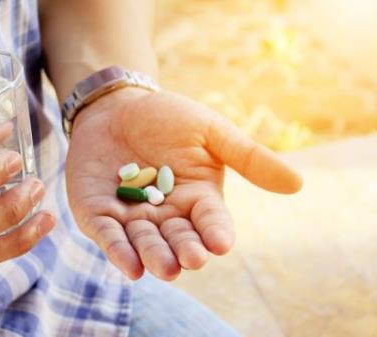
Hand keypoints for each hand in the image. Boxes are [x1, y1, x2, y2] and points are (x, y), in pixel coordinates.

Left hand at [66, 88, 301, 280]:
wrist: (114, 107)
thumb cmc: (165, 118)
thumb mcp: (209, 132)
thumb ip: (248, 157)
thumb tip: (297, 184)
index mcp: (198, 199)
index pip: (211, 222)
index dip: (216, 232)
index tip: (221, 243)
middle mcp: (167, 216)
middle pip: (179, 239)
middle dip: (185, 250)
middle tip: (192, 259)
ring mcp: (132, 219)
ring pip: (145, 244)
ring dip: (154, 256)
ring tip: (164, 267)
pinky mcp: (99, 215)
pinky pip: (109, 237)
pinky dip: (118, 251)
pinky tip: (129, 267)